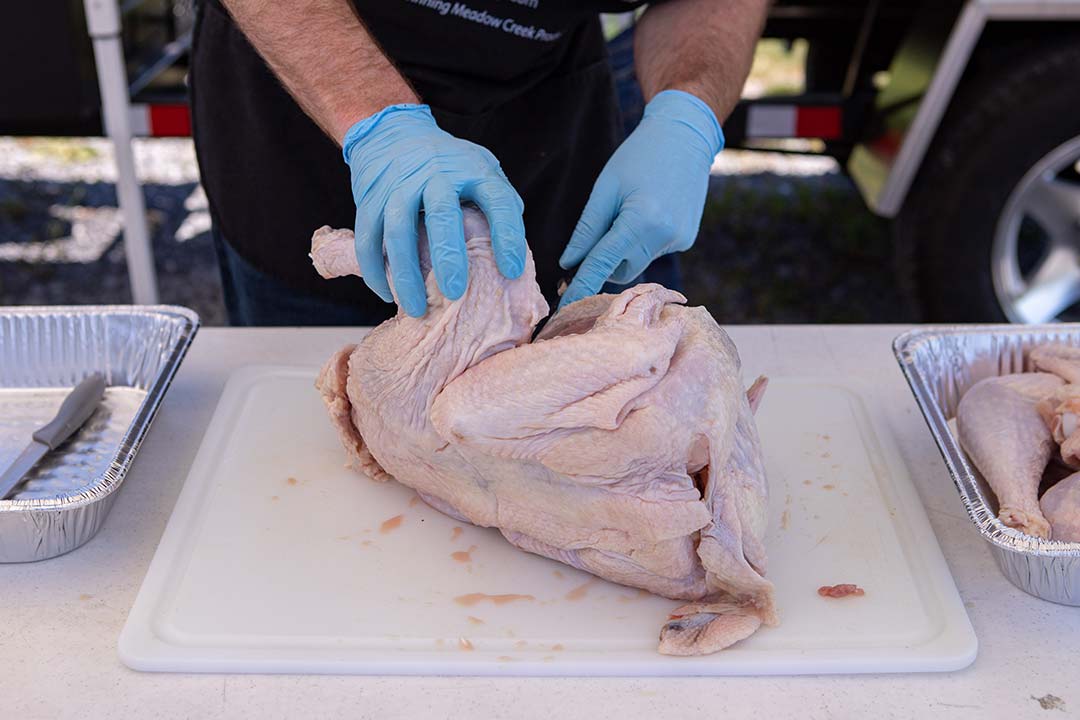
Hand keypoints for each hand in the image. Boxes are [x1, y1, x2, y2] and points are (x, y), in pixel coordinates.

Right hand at [343, 104, 525, 316]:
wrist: (393, 132)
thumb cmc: (447, 163)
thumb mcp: (480, 168)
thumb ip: (499, 201)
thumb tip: (514, 250)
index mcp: (471, 170)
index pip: (497, 201)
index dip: (508, 236)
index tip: (513, 270)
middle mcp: (434, 175)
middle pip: (441, 215)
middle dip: (448, 256)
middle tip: (455, 292)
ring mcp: (398, 187)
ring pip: (397, 233)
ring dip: (406, 274)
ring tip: (417, 308)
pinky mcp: (370, 201)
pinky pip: (368, 240)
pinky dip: (376, 271)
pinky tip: (388, 295)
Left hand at [558, 90, 723, 307]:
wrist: (685, 137)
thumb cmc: (639, 156)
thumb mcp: (606, 188)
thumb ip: (587, 229)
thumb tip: (569, 263)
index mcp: (640, 222)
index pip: (602, 264)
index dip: (581, 285)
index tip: (564, 306)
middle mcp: (663, 237)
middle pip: (621, 271)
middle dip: (605, 262)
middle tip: (598, 233)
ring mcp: (679, 241)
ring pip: (638, 261)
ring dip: (626, 248)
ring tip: (633, 208)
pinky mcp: (687, 239)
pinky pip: (655, 250)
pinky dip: (645, 239)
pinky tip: (651, 209)